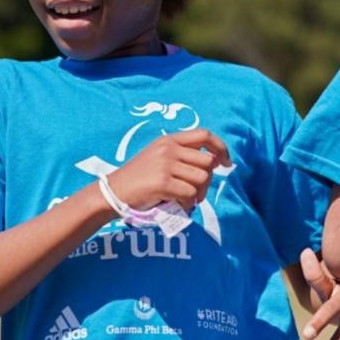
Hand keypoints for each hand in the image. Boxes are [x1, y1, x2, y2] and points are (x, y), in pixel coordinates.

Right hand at [106, 129, 229, 211]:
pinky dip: (188, 203)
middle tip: (197, 193)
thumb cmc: (139, 178)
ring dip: (198, 194)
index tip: (226, 162)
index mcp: (169, 140)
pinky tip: (178, 205)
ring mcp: (165, 164)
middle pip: (207, 162)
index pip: (204, 135)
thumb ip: (182, 155)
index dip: (220, 147)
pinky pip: (190, 193)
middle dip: (207, 181)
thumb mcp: (158, 157)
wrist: (114, 191)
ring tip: (186, 200)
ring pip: (202, 179)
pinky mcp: (162, 182)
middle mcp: (168, 149)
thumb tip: (214, 161)